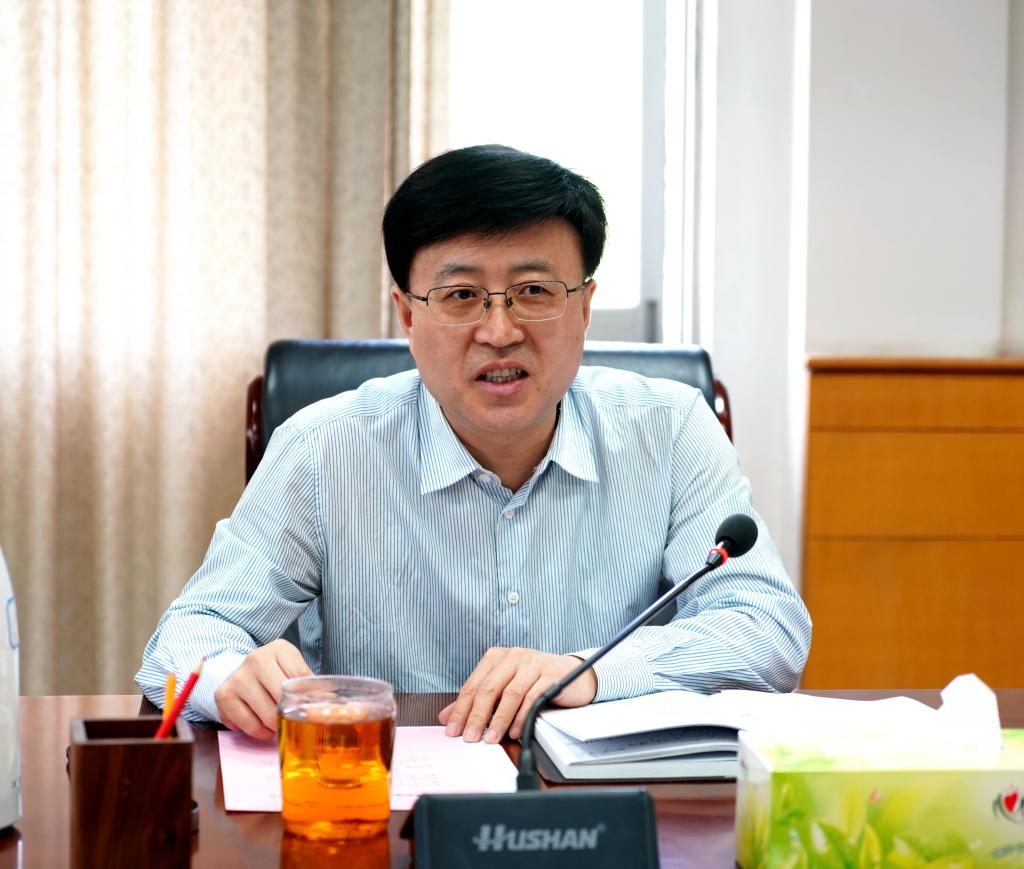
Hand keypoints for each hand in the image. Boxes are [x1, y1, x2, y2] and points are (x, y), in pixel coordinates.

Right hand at [214, 639, 312, 739]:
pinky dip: (259, 732)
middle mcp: (255, 659)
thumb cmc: (275, 672)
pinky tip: (262, 725)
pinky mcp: (223, 695)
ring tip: (277, 722)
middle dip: (289, 714)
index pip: (300, 678)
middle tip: (292, 718)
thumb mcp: (293, 668)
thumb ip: (308, 683)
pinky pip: (248, 726)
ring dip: (275, 726)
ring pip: (266, 716)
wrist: (243, 672)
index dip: (307, 698)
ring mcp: (237, 677)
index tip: (311, 709)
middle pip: (282, 698)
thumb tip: (327, 703)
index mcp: (278, 649)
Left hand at [438, 647, 596, 743]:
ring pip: (510, 694)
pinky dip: (522, 716)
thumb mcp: (503, 687)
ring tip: (491, 739)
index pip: (473, 685)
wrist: (573, 674)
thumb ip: (477, 701)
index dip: (461, 709)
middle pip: (489, 689)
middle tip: (470, 738)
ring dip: (499, 720)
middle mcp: (513, 656)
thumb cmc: (534, 680)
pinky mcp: (550, 674)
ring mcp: (532, 663)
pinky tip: (516, 731)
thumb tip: (446, 716)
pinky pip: (532, 697)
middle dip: (477, 716)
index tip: (453, 731)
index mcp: (496, 657)